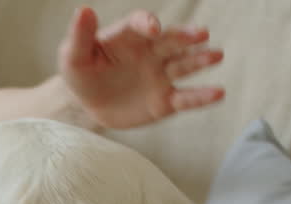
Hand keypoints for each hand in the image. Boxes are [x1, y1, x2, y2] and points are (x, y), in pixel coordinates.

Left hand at [58, 7, 224, 129]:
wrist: (88, 106)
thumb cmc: (80, 74)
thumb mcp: (72, 56)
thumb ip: (79, 35)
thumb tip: (83, 10)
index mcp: (129, 36)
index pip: (141, 23)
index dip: (147, 23)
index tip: (153, 28)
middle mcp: (150, 52)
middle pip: (171, 41)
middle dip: (186, 37)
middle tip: (202, 34)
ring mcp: (160, 76)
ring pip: (184, 65)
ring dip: (200, 60)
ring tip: (216, 55)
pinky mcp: (165, 101)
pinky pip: (186, 98)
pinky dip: (202, 96)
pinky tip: (219, 93)